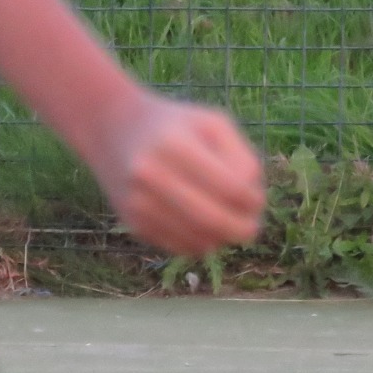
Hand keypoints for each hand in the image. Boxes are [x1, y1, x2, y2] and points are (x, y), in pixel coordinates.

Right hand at [93, 90, 265, 254]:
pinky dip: (201, 243)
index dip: (253, 200)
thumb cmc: (177, 126)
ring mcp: (138, 202)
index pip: (231, 188)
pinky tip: (204, 227)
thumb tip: (251, 202)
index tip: (258, 199)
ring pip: (198, 241)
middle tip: (253, 227)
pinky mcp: (133, 223)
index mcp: (175, 145)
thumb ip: (242, 158)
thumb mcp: (213, 124)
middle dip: (243, 228)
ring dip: (223, 238)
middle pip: (214, 219)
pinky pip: (180, 248)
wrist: (114, 128)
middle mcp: (150, 175)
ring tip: (229, 223)